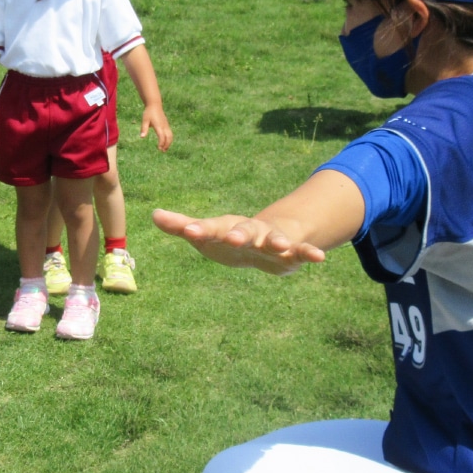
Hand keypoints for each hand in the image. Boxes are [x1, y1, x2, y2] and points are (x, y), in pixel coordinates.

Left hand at [140, 104, 172, 150]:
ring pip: (171, 135)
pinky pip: (170, 133)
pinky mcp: (167, 125)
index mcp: (158, 125)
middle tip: (162, 151)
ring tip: (164, 149)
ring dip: (169, 143)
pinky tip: (165, 143)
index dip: (161, 143)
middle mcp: (164, 126)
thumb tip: (142, 137)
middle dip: (166, 144)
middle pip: (169, 137)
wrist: (155, 105)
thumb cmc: (148, 113)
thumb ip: (144, 128)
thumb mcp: (144, 120)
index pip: (162, 136)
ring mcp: (166, 125)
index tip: (159, 148)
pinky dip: (169, 139)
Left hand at [153, 209, 325, 274]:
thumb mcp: (206, 234)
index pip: (210, 228)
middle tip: (232, 237)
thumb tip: (153, 214)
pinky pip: (302, 252)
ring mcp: (271, 240)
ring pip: (274, 240)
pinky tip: (320, 258)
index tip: (187, 230)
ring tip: (280, 245)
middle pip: (243, 231)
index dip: (199, 229)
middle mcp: (250, 231)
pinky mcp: (291, 253)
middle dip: (238, 234)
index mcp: (227, 228)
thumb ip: (181, 225)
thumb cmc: (229, 237)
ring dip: (276, 241)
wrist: (267, 241)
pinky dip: (310, 253)